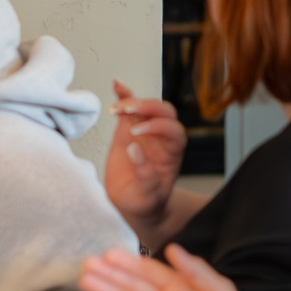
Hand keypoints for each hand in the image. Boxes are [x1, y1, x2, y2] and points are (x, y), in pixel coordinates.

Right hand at [105, 84, 184, 233]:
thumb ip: (146, 177)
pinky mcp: (127, 130)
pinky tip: (117, 85)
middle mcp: (161, 140)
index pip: (174, 131)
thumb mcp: (148, 197)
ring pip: (147, 107)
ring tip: (117, 108)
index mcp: (171, 155)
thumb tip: (135, 149)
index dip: (158, 127)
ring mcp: (145, 133)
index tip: (136, 133)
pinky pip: (129, 109)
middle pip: (165, 112)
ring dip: (133, 101)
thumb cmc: (145, 202)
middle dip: (148, 107)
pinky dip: (124, 95)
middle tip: (128, 110)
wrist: (132, 205)